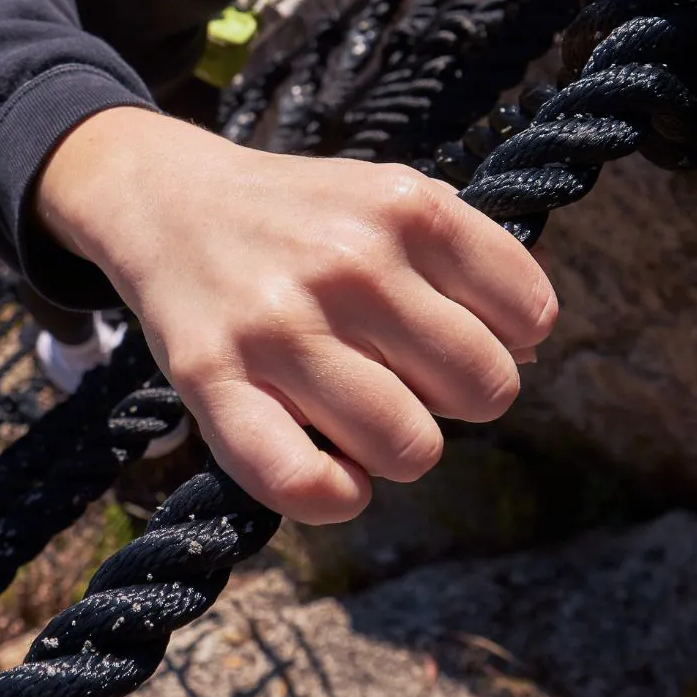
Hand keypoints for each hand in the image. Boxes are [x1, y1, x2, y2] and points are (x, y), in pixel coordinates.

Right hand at [34, 108, 556, 523]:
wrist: (167, 199)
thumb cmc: (299, 216)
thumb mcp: (390, 199)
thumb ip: (467, 261)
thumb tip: (527, 354)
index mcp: (407, 207)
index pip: (529, 318)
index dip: (504, 342)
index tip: (456, 335)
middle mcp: (351, 261)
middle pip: (484, 390)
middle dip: (456, 399)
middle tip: (407, 379)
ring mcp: (281, 323)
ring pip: (410, 447)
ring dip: (398, 451)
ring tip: (362, 417)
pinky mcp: (212, 378)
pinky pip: (301, 480)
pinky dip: (335, 497)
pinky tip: (335, 475)